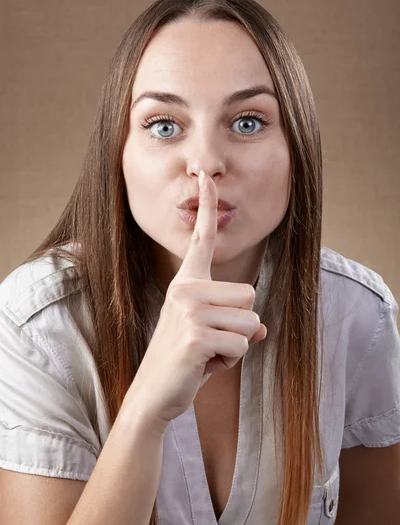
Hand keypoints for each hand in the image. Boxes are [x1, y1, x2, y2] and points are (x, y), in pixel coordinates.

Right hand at [128, 171, 266, 427]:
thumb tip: (261, 328)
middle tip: (212, 341)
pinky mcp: (196, 334)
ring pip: (250, 321)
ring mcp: (189, 310)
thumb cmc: (184, 361)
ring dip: (236, 344)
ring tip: (208, 352)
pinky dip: (231, 359)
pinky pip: (242, 343)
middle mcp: (185, 288)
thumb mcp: (211, 335)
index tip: (206, 177)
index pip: (201, 238)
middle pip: (250, 294)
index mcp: (186, 282)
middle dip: (241, 324)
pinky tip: (205, 364)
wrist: (154, 393)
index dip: (206, 207)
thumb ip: (236, 323)